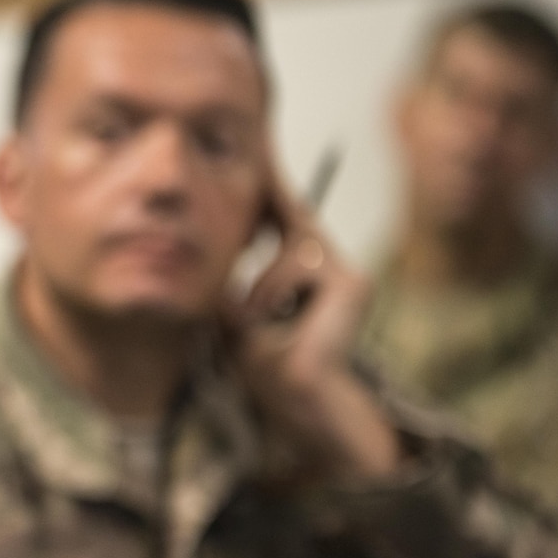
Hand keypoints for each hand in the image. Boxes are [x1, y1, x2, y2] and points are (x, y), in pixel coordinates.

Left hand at [226, 171, 398, 480]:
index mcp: (308, 276)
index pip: (289, 221)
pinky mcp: (353, 284)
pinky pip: (301, 264)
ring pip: (295, 245)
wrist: (293, 399)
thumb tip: (205, 247)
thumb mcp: (236, 316)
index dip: (273, 192)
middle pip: (297, 218)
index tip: (257, 158)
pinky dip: (274, 290)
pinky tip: (269, 319)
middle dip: (272, 199)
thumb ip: (233, 284)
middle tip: (252, 185)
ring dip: (261, 283)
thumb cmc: (265, 365)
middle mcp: (335, 270)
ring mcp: (349, 275)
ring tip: (252, 317)